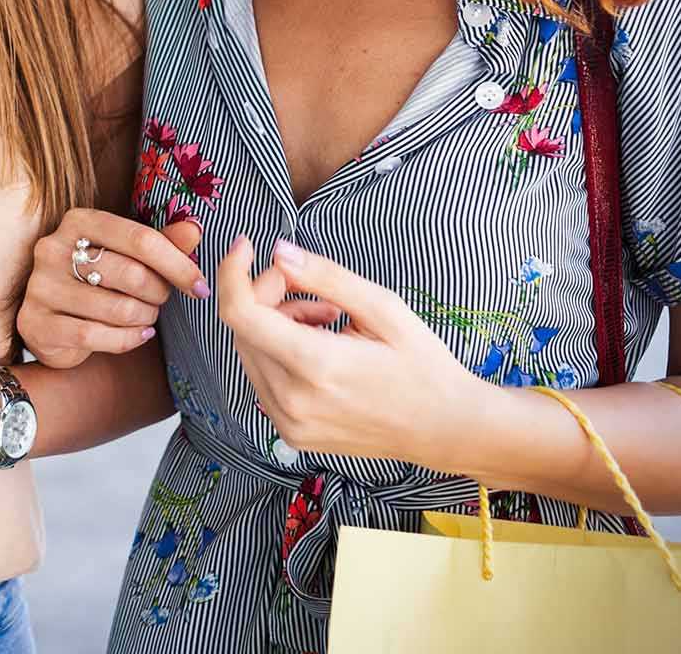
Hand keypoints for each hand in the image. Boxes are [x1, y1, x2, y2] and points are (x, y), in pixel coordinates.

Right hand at [17, 208, 206, 367]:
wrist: (49, 320)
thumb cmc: (93, 280)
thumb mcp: (124, 254)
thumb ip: (159, 242)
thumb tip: (194, 230)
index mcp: (78, 220)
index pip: (140, 239)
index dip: (178, 265)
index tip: (200, 287)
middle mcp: (53, 248)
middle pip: (131, 274)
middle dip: (159, 294)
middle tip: (161, 301)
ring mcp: (41, 286)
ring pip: (117, 309)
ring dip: (144, 318)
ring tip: (146, 317)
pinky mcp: (36, 322)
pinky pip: (95, 335)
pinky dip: (127, 340)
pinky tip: (138, 336)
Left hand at [216, 235, 494, 472]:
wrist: (447, 429)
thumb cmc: (424, 366)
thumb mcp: (384, 308)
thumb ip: (325, 277)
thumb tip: (278, 252)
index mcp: (316, 366)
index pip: (240, 313)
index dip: (233, 271)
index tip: (246, 246)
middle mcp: (292, 400)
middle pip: (244, 328)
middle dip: (269, 296)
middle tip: (318, 294)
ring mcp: (289, 423)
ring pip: (251, 352)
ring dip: (275, 326)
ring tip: (328, 321)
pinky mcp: (291, 434)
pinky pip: (264, 379)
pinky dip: (281, 354)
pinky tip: (321, 348)